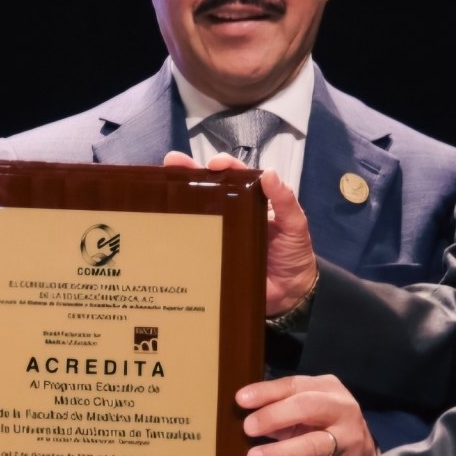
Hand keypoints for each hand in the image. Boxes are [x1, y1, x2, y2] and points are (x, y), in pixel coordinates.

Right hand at [162, 151, 317, 314]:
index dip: (224, 166)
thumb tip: (270, 173)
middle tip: (171, 162)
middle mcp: (233, 211)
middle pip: (209, 187)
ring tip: (160, 188)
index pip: (236, 176)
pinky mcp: (211, 255)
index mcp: (252, 200)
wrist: (290, 293)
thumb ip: (286, 201)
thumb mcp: (296, 224)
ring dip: (179, 198)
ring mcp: (219, 233)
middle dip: (189, 171)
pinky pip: (194, 242)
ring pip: (197, 211)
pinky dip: (178, 233)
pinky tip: (163, 227)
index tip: (213, 164)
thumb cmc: (294, 253)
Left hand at [239, 375, 377, 455]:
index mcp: (328, 389)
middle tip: (248, 428)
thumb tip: (244, 406)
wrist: (362, 450)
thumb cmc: (322, 422)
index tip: (241, 400)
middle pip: (308, 408)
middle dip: (275, 416)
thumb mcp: (305, 405)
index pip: (295, 386)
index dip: (267, 392)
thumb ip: (279, 404)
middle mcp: (342, 411)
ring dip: (281, 453)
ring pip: (313, 446)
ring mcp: (347, 442)